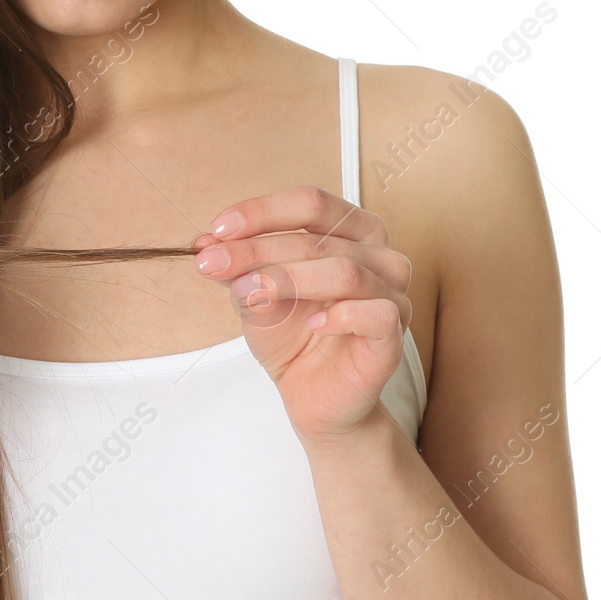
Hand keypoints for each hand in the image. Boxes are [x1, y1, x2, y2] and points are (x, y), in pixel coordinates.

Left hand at [192, 184, 411, 447]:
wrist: (311, 396)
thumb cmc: (292, 336)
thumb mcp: (253, 293)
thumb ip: (236, 266)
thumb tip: (207, 242)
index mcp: (349, 230)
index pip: (310, 204)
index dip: (262, 212)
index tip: (218, 230)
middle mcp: (378, 255)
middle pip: (320, 237)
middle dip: (259, 250)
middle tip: (215, 263)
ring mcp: (391, 295)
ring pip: (346, 271)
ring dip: (288, 279)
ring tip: (250, 294)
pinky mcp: (393, 336)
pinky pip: (376, 314)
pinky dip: (340, 315)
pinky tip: (312, 324)